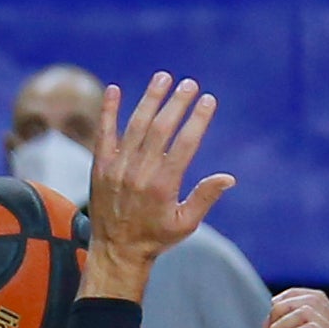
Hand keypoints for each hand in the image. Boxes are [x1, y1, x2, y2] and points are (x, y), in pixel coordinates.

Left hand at [87, 73, 235, 269]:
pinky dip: (108, 110)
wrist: (116, 250)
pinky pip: (104, 133)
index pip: (184, 144)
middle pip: (160, 129)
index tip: (208, 100)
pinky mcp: (100, 166)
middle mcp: (139, 173)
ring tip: (163, 77)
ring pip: (135, 125)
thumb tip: (228, 178)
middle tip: (190, 83)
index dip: (197, 120)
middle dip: (176, 103)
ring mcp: (117, 167)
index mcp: (163, 186)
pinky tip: (114, 89)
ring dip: (150, 98)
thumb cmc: (157, 237)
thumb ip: (205, 198)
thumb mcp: (186, 224)